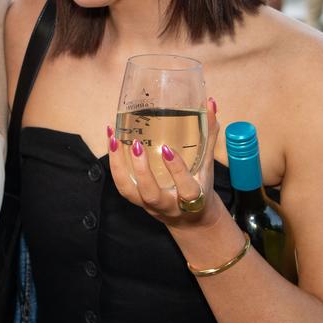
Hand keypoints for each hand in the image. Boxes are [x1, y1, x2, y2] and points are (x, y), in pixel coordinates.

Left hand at [107, 97, 221, 226]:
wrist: (190, 219)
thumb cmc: (200, 186)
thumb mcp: (207, 164)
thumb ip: (209, 135)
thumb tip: (210, 103)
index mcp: (191, 198)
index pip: (186, 188)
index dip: (176, 170)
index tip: (167, 149)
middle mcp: (168, 204)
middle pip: (151, 193)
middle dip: (142, 171)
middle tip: (137, 145)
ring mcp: (149, 204)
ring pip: (128, 190)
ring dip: (118, 165)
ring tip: (114, 139)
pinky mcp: (136, 199)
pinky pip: (121, 184)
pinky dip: (114, 164)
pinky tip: (112, 141)